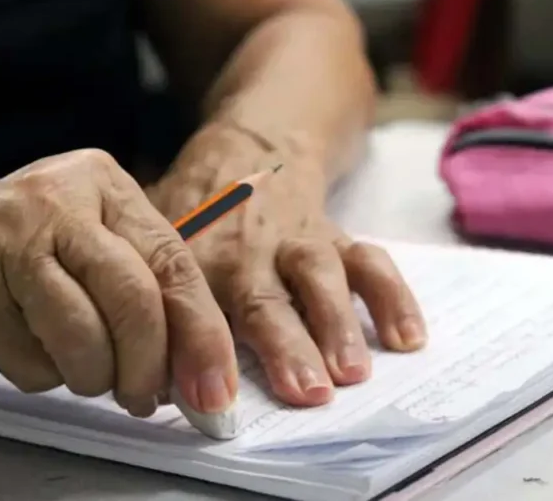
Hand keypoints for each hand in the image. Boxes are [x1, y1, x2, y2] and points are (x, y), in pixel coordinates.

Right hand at [0, 149, 237, 416]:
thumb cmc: (6, 263)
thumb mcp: (87, 253)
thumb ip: (145, 296)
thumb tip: (200, 371)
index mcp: (102, 183)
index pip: (175, 263)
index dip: (202, 336)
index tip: (215, 389)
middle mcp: (60, 198)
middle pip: (136, 299)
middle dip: (149, 367)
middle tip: (146, 399)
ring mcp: (7, 236)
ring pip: (86, 338)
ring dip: (88, 376)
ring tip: (71, 365)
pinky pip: (32, 360)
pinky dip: (37, 373)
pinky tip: (16, 346)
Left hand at [150, 139, 427, 407]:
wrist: (246, 151)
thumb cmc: (194, 216)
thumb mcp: (156, 242)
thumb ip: (151, 302)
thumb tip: (143, 381)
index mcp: (194, 259)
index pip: (193, 311)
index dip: (200, 354)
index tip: (210, 400)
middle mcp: (246, 252)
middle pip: (264, 300)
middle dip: (286, 347)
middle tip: (306, 392)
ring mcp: (295, 242)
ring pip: (320, 277)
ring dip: (338, 324)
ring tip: (354, 372)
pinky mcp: (335, 236)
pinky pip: (369, 262)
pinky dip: (393, 298)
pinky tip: (410, 338)